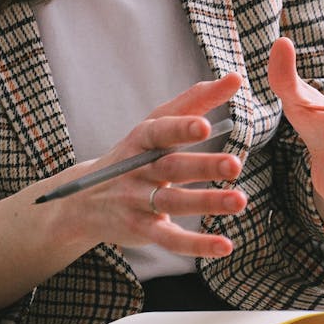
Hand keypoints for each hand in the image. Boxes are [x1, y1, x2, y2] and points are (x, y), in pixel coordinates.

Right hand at [35, 72, 247, 258]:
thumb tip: (235, 77)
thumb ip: (195, 101)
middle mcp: (138, 169)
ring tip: (240, 202)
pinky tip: (225, 245)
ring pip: (173, 202)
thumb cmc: (134, 154)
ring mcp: (137, 201)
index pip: (161, 130)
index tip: (205, 125)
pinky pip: (170, 239)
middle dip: (203, 166)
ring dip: (207, 202)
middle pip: (172, 167)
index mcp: (142, 139)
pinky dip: (197, 245)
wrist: (83, 199)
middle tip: (235, 165)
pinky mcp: (142, 230)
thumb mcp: (156, 124)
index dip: (181, 128)